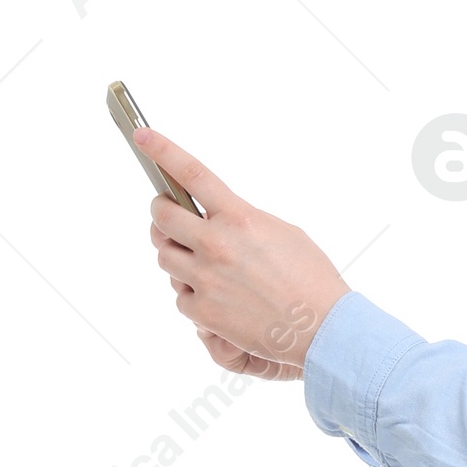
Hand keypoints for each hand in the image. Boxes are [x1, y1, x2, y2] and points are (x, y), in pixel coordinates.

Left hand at [139, 130, 349, 378]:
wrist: (323, 330)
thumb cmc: (311, 279)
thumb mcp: (282, 232)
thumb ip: (242, 220)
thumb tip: (215, 220)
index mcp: (239, 217)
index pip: (191, 174)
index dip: (162, 151)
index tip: (142, 136)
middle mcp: (217, 244)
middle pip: (162, 216)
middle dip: (163, 214)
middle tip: (171, 218)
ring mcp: (206, 279)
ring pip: (164, 256)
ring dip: (177, 256)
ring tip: (202, 264)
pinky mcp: (204, 312)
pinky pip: (180, 296)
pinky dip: (193, 295)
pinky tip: (216, 298)